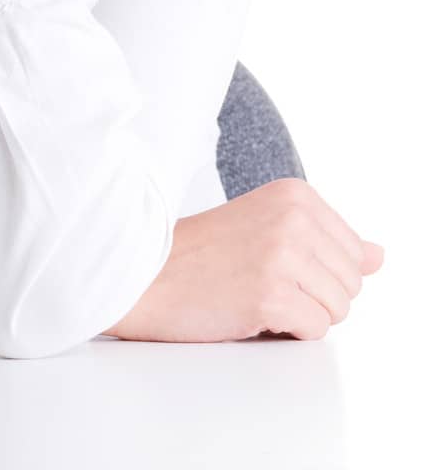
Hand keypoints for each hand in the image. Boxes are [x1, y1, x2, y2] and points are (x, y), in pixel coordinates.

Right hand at [103, 178, 384, 342]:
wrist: (146, 274)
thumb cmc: (203, 254)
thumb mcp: (270, 228)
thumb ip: (330, 240)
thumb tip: (379, 256)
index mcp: (295, 194)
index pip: (354, 252)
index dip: (318, 271)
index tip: (274, 261)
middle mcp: (293, 217)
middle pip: (352, 283)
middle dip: (315, 295)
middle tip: (263, 280)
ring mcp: (282, 254)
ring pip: (339, 309)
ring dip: (302, 314)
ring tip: (256, 294)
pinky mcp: (271, 294)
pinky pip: (315, 330)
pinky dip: (287, 330)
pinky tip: (251, 310)